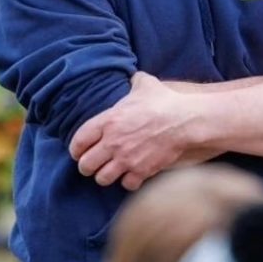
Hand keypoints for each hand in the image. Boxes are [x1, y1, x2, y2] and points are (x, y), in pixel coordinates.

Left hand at [69, 72, 198, 190]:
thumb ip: (134, 82)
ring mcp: (126, 159)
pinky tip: (132, 174)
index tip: (80, 151)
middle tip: (94, 164)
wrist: (186, 121)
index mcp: (108, 121)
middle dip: (87, 166)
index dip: (76, 148)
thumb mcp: (145, 84)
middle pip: (85, 165)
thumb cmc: (165, 101)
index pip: (78, 142)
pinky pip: (126, 185)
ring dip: (105, 175)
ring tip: (112, 171)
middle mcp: (113, 143)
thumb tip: (134, 76)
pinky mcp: (142, 171)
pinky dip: (128, 181)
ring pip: (102, 179)